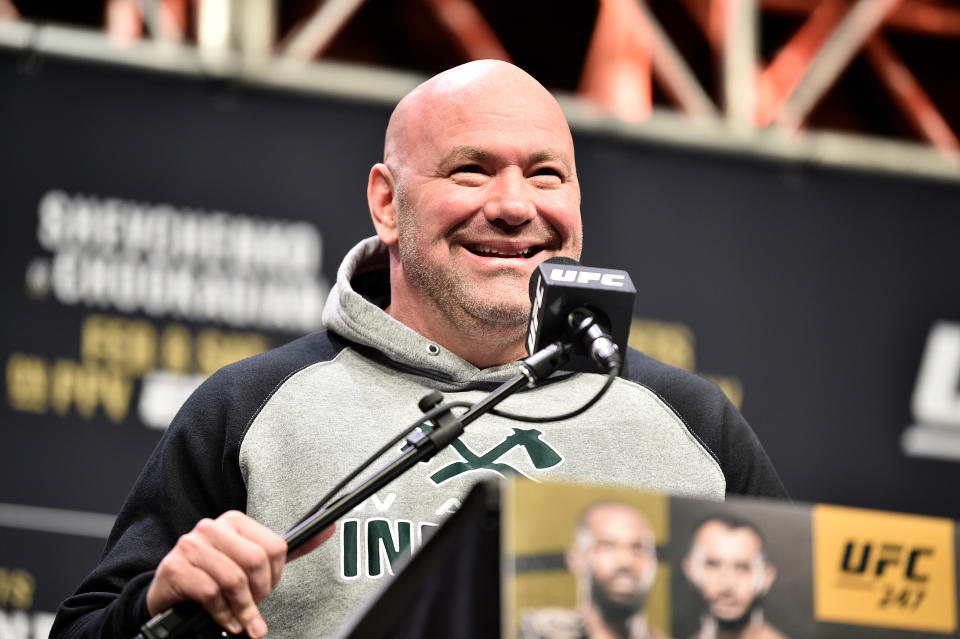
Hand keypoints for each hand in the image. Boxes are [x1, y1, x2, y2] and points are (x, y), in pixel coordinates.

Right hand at [146, 510, 333, 637]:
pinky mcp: (175, 568)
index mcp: (234, 521)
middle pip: (256, 561)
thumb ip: (284, 551)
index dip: (276, 575)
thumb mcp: (249, 562)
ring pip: (234, 579)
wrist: (169, 594)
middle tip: (255, 607)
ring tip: (244, 620)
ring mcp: (191, 545)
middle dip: (260, 592)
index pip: (274, 545)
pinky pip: (211, 594)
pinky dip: (224, 615)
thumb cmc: (213, 577)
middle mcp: (211, 527)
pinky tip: (227, 621)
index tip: (268, 588)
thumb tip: (328, 530)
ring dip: (243, 608)